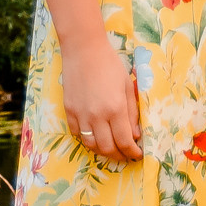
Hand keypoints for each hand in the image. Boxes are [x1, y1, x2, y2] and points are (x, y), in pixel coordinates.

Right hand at [62, 35, 142, 161]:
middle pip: (107, 148)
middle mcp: (97, 115)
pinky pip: (77, 134)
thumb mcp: (127, 86)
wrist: (84, 50)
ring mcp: (80, 115)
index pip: (124, 141)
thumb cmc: (110, 64)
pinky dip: (87, 139)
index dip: (132, 152)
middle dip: (119, 155)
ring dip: (103, 151)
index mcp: (115, 108)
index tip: (137, 154)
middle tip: (125, 154)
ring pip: (90, 145)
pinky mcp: (68, 111)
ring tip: (111, 148)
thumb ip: (132, 113)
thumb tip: (135, 135)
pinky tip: (95, 135)